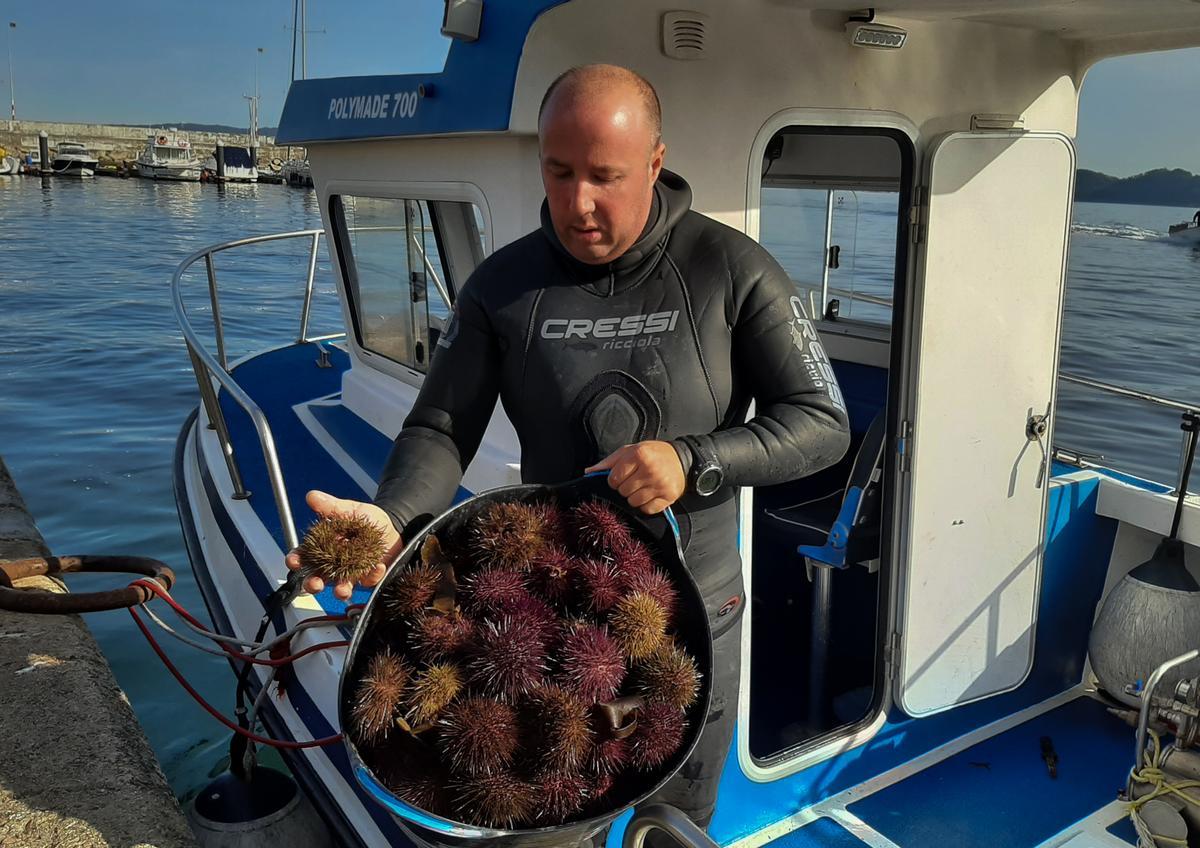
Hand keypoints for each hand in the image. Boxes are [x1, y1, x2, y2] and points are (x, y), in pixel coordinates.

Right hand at [284, 490, 401, 599]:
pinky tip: (377, 566)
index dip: (296, 560)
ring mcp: (352, 574)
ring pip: (341, 588)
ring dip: (340, 591)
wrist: (393, 526)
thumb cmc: (367, 519)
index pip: (304, 557)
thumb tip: (312, 496)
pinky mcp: (370, 577)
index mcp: (325, 549)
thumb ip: (331, 507)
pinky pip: (370, 581)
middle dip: (313, 584)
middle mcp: (335, 565)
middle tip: (314, 583)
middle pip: (318, 579)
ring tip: (342, 590)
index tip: (293, 561)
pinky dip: (373, 575)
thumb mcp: (349, 509)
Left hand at [585, 441, 685, 514]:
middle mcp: (650, 470)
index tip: (622, 476)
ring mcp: (660, 484)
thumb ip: (609, 462)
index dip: (615, 480)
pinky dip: (646, 505)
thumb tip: (588, 473)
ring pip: (633, 502)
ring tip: (643, 487)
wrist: (682, 459)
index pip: (613, 479)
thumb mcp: (630, 450)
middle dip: (625, 488)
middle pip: (623, 492)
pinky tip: (651, 494)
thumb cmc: (653, 454)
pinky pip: (647, 510)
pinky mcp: (668, 496)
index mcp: (639, 455)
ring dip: (635, 497)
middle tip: (635, 480)